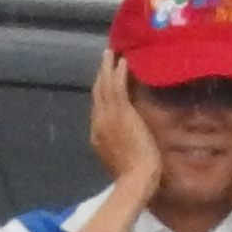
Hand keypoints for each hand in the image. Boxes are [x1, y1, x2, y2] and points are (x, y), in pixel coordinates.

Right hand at [88, 54, 161, 198]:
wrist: (135, 179)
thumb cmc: (134, 178)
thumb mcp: (121, 162)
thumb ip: (120, 150)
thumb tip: (126, 146)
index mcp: (97, 135)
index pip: (97, 109)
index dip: (100, 94)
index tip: (103, 82)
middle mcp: (99, 122)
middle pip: (97, 93)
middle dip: (100, 76)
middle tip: (103, 60)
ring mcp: (108, 116)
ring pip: (104, 86)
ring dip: (106, 67)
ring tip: (109, 53)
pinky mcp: (121, 113)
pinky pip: (117, 87)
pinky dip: (117, 72)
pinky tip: (121, 61)